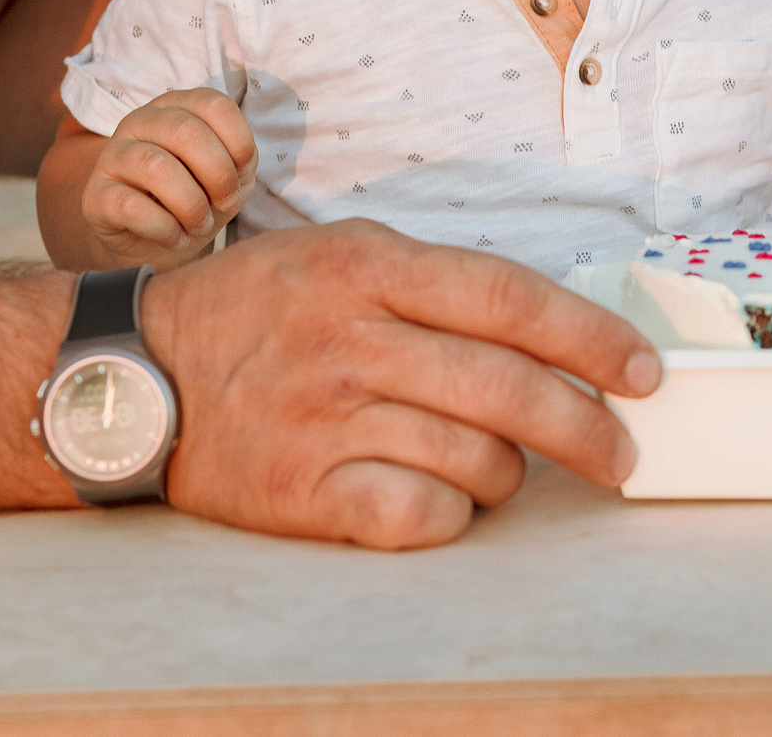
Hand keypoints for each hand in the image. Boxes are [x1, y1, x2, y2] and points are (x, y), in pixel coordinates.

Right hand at [81, 89, 256, 267]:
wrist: (153, 244)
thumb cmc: (195, 198)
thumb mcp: (228, 175)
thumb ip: (240, 160)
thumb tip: (238, 164)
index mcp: (177, 107)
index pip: (214, 105)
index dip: (238, 143)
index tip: (241, 175)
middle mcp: (140, 121)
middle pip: (186, 131)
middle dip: (218, 175)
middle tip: (224, 204)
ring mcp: (113, 155)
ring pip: (156, 167)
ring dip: (191, 205)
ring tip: (199, 225)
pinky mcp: (96, 195)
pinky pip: (132, 207)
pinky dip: (166, 229)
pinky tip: (177, 238)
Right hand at [141, 221, 662, 547]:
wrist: (129, 372)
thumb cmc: (254, 310)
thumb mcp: (338, 254)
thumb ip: (435, 283)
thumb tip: (552, 331)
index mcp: (370, 264)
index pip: (513, 300)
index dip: (594, 340)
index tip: (642, 373)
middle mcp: (351, 337)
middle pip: (511, 389)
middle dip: (588, 431)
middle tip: (620, 456)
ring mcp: (325, 416)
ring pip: (476, 460)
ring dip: (508, 477)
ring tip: (496, 470)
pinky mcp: (300, 490)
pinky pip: (419, 518)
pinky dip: (449, 517)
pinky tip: (439, 500)